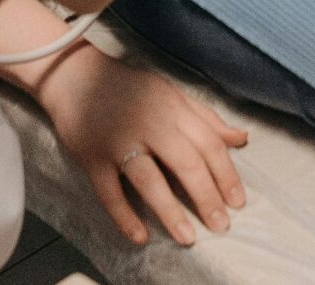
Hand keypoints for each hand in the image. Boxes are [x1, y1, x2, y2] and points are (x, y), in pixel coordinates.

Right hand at [37, 42, 248, 246]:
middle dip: (206, 197)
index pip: (208, 144)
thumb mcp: (170, 93)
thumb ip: (205, 118)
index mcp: (172, 107)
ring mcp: (118, 140)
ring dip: (170, 212)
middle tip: (220, 226)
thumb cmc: (129, 88)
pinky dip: (124, 216)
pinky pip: (109, 192)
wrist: (73, 76)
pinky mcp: (92, 156)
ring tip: (187, 238)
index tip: (237, 202)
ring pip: (149, 180)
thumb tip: (241, 139)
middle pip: (185, 163)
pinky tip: (141, 236)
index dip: (226, 175)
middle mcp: (148, 123)